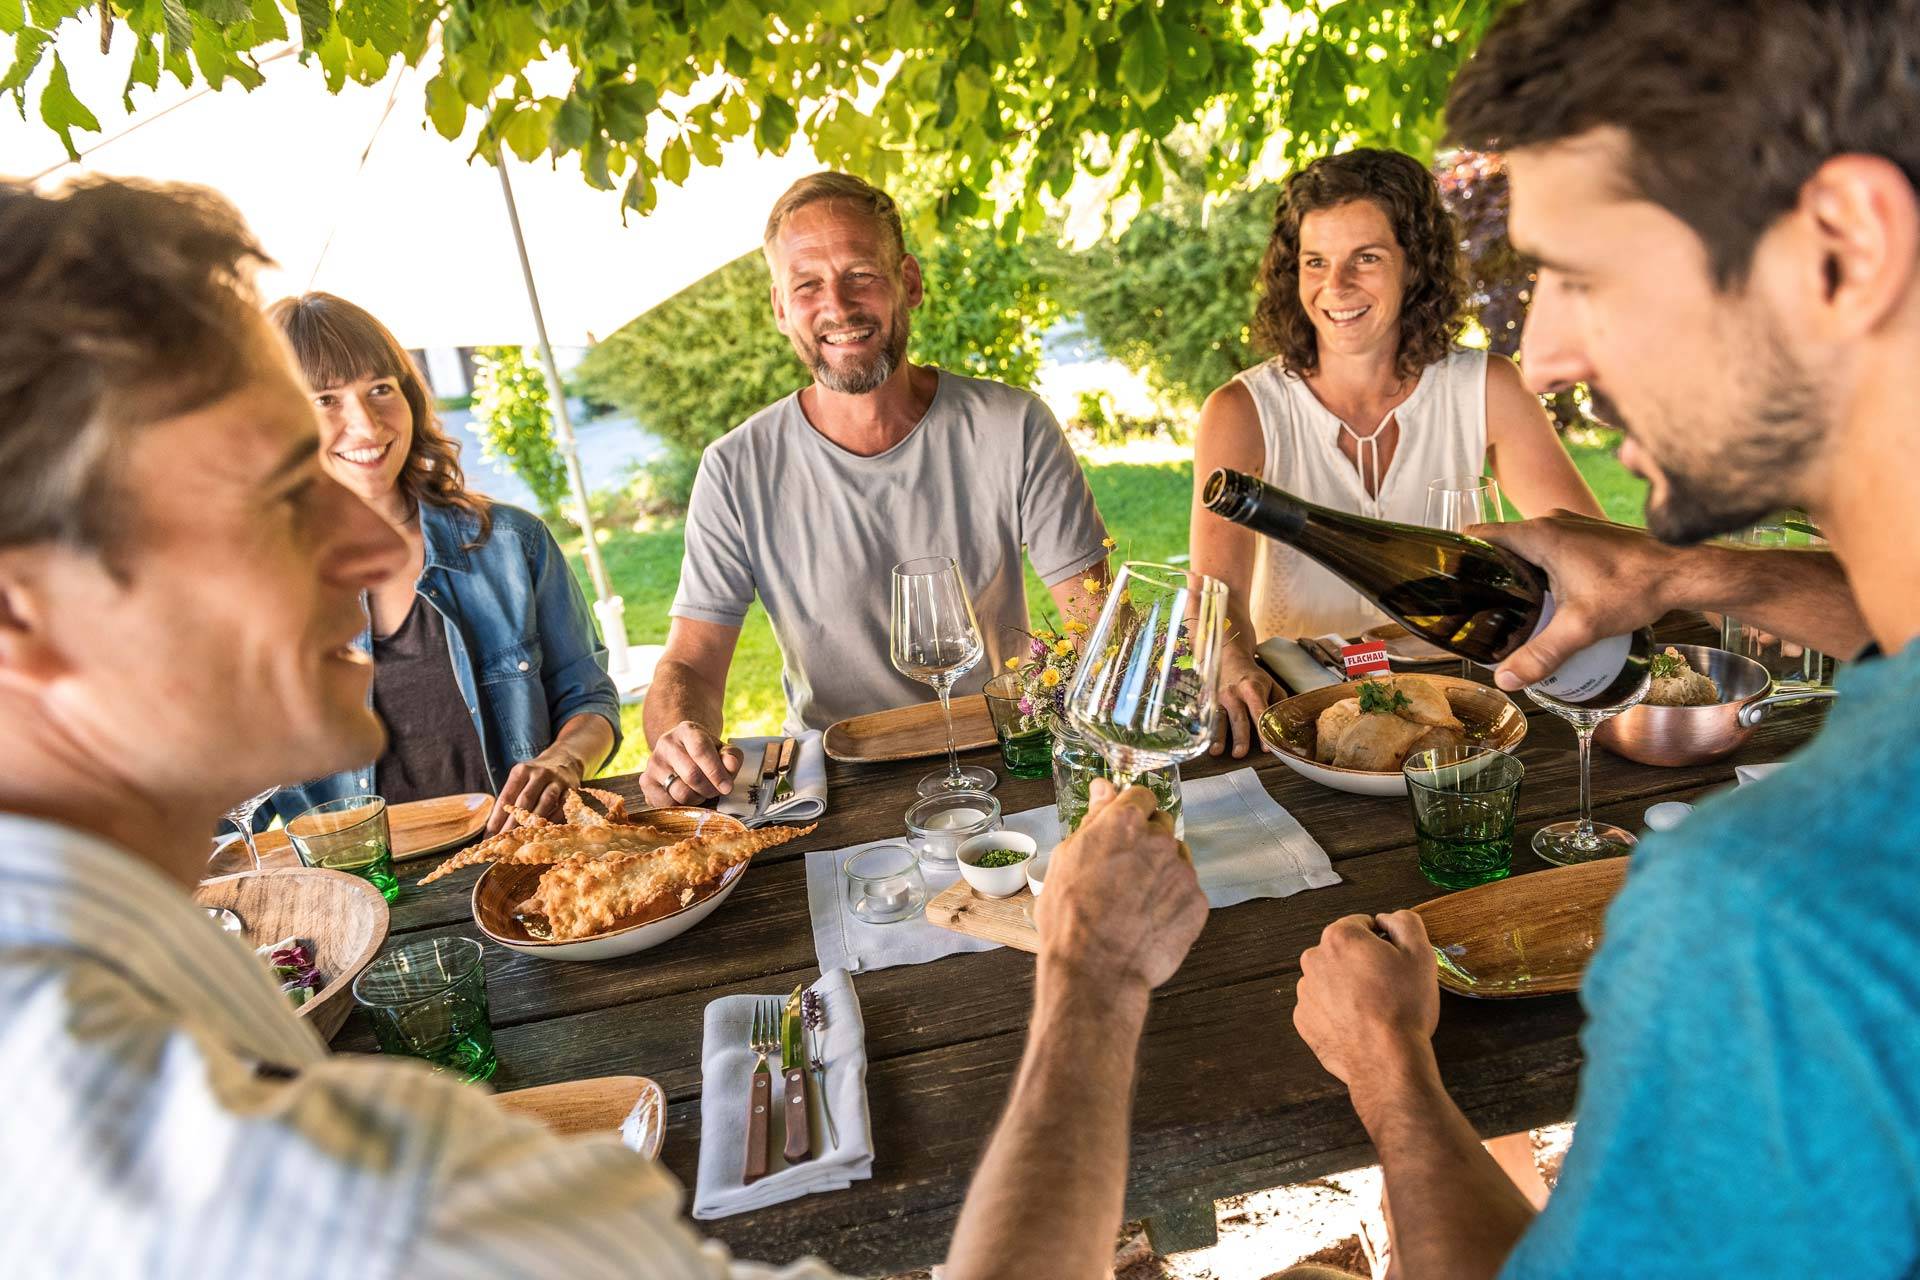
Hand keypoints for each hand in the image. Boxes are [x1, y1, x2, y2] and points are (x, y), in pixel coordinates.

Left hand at [488, 751, 584, 833]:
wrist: (564, 760)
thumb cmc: (535, 776)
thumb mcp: (520, 779)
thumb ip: (509, 799)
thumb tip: (493, 828)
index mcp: (522, 771)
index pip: (507, 796)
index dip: (498, 816)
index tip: (490, 833)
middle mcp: (539, 773)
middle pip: (525, 800)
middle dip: (513, 822)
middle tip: (505, 840)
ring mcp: (557, 780)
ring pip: (545, 801)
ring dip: (534, 820)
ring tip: (525, 837)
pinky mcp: (571, 789)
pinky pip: (562, 806)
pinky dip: (553, 819)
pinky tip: (545, 830)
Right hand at [640, 720, 742, 807]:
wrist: (680, 752)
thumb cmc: (705, 753)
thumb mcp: (721, 750)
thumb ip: (732, 756)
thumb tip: (731, 766)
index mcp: (687, 730)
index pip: (700, 750)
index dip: (716, 771)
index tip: (727, 787)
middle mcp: (666, 743)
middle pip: (692, 775)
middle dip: (710, 789)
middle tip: (718, 791)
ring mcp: (653, 762)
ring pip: (681, 793)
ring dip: (698, 798)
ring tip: (702, 792)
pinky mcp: (646, 781)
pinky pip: (668, 804)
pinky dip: (683, 806)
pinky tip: (688, 797)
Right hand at [1035, 779, 1207, 991]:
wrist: (1096, 970)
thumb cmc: (1071, 918)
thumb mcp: (1066, 859)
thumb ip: (1092, 818)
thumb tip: (1103, 789)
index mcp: (1124, 823)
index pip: (1142, 795)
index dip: (1132, 810)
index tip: (1124, 827)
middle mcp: (1159, 840)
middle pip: (1162, 825)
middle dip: (1146, 840)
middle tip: (1124, 870)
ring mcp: (1182, 871)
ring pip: (1176, 858)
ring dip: (1160, 870)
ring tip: (1135, 900)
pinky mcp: (1197, 902)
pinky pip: (1186, 890)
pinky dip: (1172, 900)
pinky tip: (1149, 918)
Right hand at [1212, 644, 1277, 758]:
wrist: (1228, 658)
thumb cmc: (1253, 677)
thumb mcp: (1271, 684)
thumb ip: (1279, 704)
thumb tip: (1285, 726)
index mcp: (1252, 688)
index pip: (1259, 712)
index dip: (1263, 731)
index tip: (1266, 748)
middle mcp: (1233, 693)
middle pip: (1237, 718)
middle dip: (1239, 736)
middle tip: (1240, 754)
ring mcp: (1217, 697)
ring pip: (1218, 719)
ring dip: (1217, 736)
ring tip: (1216, 752)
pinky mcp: (1206, 700)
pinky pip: (1205, 717)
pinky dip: (1205, 731)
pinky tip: (1204, 743)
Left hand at [1293, 911, 1438, 1101]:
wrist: (1386, 1061)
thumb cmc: (1404, 1006)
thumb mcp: (1420, 954)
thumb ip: (1405, 922)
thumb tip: (1387, 918)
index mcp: (1339, 937)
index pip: (1362, 925)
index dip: (1383, 942)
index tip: (1395, 963)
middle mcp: (1313, 959)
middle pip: (1343, 952)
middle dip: (1362, 964)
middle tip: (1388, 987)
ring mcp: (1305, 992)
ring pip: (1331, 979)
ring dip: (1348, 987)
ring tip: (1374, 1009)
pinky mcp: (1304, 1020)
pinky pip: (1322, 1007)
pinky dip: (1337, 1012)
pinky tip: (1359, 1025)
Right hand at [1470, 512, 1679, 690]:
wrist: (1684, 571)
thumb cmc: (1633, 588)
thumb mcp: (1581, 627)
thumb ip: (1540, 655)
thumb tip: (1504, 680)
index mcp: (1538, 534)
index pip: (1479, 534)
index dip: (1459, 555)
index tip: (1449, 579)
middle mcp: (1551, 521)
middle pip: (1502, 543)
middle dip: (1489, 572)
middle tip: (1478, 604)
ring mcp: (1573, 524)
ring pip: (1528, 546)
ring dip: (1517, 570)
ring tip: (1510, 605)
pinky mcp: (1590, 534)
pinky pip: (1551, 546)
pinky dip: (1541, 566)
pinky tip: (1548, 596)